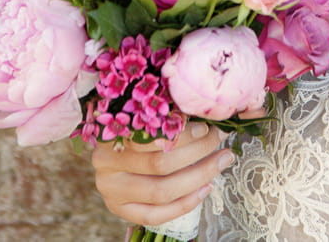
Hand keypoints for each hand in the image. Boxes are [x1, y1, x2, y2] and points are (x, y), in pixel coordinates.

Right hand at [92, 122, 233, 227]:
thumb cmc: (133, 127)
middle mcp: (107, 165)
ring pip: (161, 191)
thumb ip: (166, 115)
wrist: (111, 152)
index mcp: (110, 134)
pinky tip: (205, 188)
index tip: (207, 126)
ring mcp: (111, 191)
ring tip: (221, 161)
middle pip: (159, 164)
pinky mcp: (120, 209)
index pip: (151, 136)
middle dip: (198, 152)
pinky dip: (185, 203)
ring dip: (198, 176)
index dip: (183, 134)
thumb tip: (205, 113)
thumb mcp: (143, 114)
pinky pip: (155, 215)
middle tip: (219, 140)